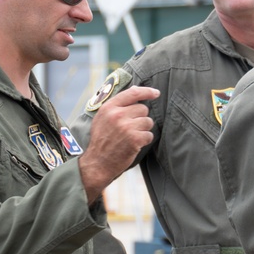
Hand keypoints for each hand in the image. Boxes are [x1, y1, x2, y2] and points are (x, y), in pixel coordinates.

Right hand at [79, 86, 159, 201]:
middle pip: (143, 108)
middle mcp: (117, 115)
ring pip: (148, 121)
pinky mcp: (134, 139)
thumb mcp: (102, 118)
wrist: (97, 163)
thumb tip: (137, 90)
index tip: (156, 92)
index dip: (147, 91)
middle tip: (130, 128)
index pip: (132, 93)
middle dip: (140, 118)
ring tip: (130, 137)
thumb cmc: (101, 140)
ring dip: (143, 130)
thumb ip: (117, 105)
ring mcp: (126, 127)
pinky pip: (149, 135)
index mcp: (109, 107)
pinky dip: (144, 140)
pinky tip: (133, 144)